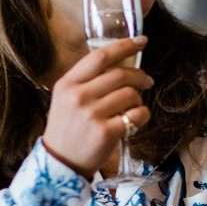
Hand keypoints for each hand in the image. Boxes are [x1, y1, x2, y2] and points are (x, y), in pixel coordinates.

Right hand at [43, 36, 152, 177]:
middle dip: (140, 76)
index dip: (124, 45)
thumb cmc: (67, 129)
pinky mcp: (106, 132)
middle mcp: (78, 96)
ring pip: (131, 94)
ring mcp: (92, 114)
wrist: (59, 165)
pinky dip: (141, 116)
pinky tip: (134, 121)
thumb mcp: (65, 99)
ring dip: (139, 99)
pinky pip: (136, 115)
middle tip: (147, 81)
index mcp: (67, 84)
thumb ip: (87, 80)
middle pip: (120, 74)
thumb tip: (120, 62)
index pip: (100, 56)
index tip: (141, 41)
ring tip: (133, 107)